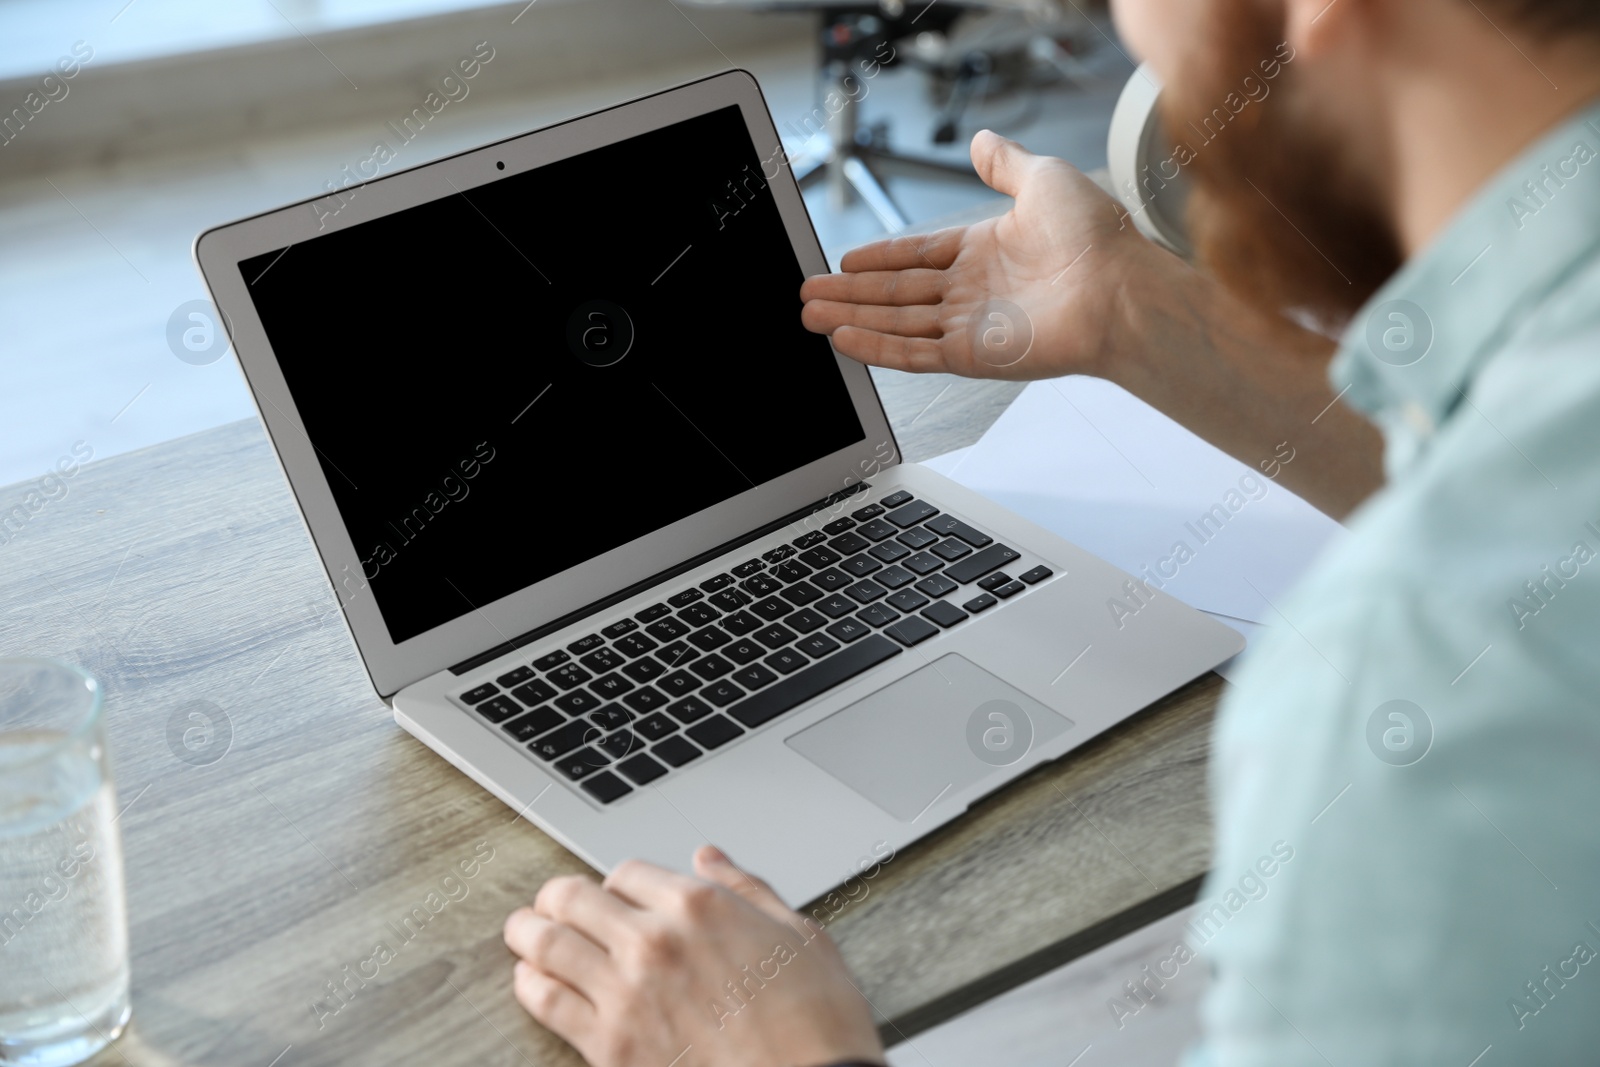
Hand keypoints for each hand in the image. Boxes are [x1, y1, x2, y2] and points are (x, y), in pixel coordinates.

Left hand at [504, 845, 883, 1066]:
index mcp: (700, 906)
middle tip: (551, 904)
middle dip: (558, 897)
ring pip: (547, 944)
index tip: (613, 895)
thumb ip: (746, 890)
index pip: (625, 872)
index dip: (615, 882)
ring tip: (522, 932)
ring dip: (528, 932)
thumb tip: (710, 857)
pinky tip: (530, 981)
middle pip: (572, 898)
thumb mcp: (799, 935)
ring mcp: (627, 993)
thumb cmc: (817, 1023)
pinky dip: (529, 985)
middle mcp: (655, 940)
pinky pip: (546, 1003)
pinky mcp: (610, 1046)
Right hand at [799, 129, 1384, 517]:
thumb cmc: (1098, 238)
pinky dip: (878, 348)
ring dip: (852, 319)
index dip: (881, 258)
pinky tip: (844, 339)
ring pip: (897, 322)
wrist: (1123, 290)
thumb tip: (983, 140)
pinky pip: (915, 353)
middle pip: (898, 293)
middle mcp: (975, 291)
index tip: (845, 260)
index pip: (919, 255)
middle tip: (808, 294)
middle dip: (851, 294)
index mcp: (986, 250)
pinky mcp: (974, 357)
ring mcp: (972, 326)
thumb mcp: (1044, 179)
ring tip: (810, 315)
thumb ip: (1006, 164)